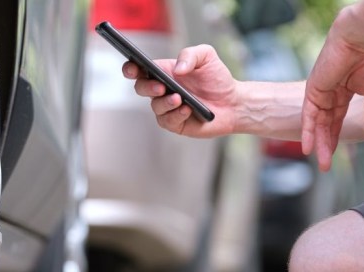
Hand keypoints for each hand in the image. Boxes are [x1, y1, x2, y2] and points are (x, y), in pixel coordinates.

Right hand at [123, 44, 237, 137]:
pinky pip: (168, 120)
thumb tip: (177, 69)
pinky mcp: (175, 123)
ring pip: (155, 106)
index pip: (139, 69)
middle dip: (147, 86)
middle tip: (161, 86)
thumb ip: (190, 54)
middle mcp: (161, 90)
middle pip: (141, 88)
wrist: (233, 101)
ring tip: (179, 99)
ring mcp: (167, 108)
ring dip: (165, 102)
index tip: (133, 68)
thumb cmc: (216, 78)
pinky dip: (177, 115)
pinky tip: (188, 109)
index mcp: (163, 72)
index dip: (131, 68)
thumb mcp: (206, 56)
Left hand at [302, 16, 363, 170]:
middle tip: (326, 166)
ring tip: (322, 162)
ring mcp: (319, 94)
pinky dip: (308, 132)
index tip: (334, 154)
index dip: (335, 137)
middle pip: (325, 126)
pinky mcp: (312, 92)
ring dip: (318, 144)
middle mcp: (328, 96)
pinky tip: (308, 148)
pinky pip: (308, 116)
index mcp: (343, 94)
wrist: (358, 43)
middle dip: (326, 145)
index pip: (336, 121)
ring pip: (317, 124)